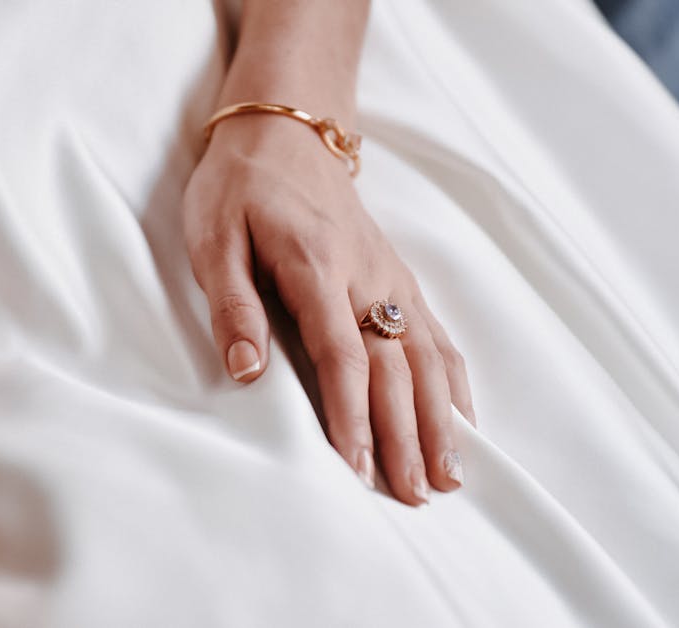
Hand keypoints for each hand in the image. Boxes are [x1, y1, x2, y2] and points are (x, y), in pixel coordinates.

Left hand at [183, 115, 475, 505]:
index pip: (342, 356)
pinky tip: (464, 417)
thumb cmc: (242, 186)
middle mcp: (366, 276)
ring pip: (426, 355)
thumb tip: (246, 371)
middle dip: (407, 435)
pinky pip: (436, 332)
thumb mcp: (214, 236)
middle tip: (416, 495)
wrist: (287, 130)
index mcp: (317, 268)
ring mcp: (390, 275)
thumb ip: (232, 303)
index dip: (353, 416)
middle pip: (395, 367)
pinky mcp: (398, 274)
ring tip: (451, 474)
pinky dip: (453, 379)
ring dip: (441, 417)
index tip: (359, 470)